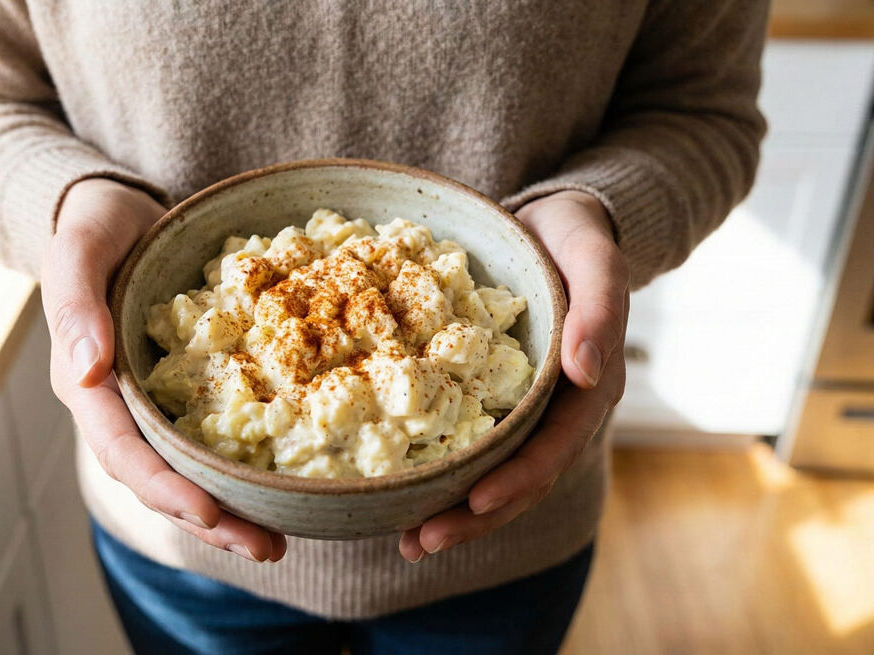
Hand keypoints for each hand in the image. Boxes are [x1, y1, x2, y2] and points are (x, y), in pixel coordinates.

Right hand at [42, 178, 286, 562]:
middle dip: (209, 520)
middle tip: (267, 548)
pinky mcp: (185, 392)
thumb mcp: (79, 248)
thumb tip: (86, 370)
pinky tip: (282, 488)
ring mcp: (152, 403)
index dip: (164, 486)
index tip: (211, 513)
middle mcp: (119, 405)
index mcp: (86, 383)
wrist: (120, 212)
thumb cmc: (94, 226)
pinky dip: (241, 469)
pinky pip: (210, 440)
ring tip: (278, 542)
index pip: (121, 450)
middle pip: (159, 479)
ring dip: (229, 512)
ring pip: (186, 471)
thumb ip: (74, 305)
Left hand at [399, 190, 628, 561]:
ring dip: (455, 513)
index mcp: (587, 387)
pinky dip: (441, 474)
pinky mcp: (490, 397)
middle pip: (521, 479)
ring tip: (408, 542)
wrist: (549, 223)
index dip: (517, 479)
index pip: (555, 446)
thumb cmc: (575, 236)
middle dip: (474, 516)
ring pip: (494, 474)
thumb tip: (588, 371)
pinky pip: (470, 444)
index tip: (475, 500)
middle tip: (420, 542)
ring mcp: (524, 409)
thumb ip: (599, 307)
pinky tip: (400, 494)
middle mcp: (556, 409)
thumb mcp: (594, 257)